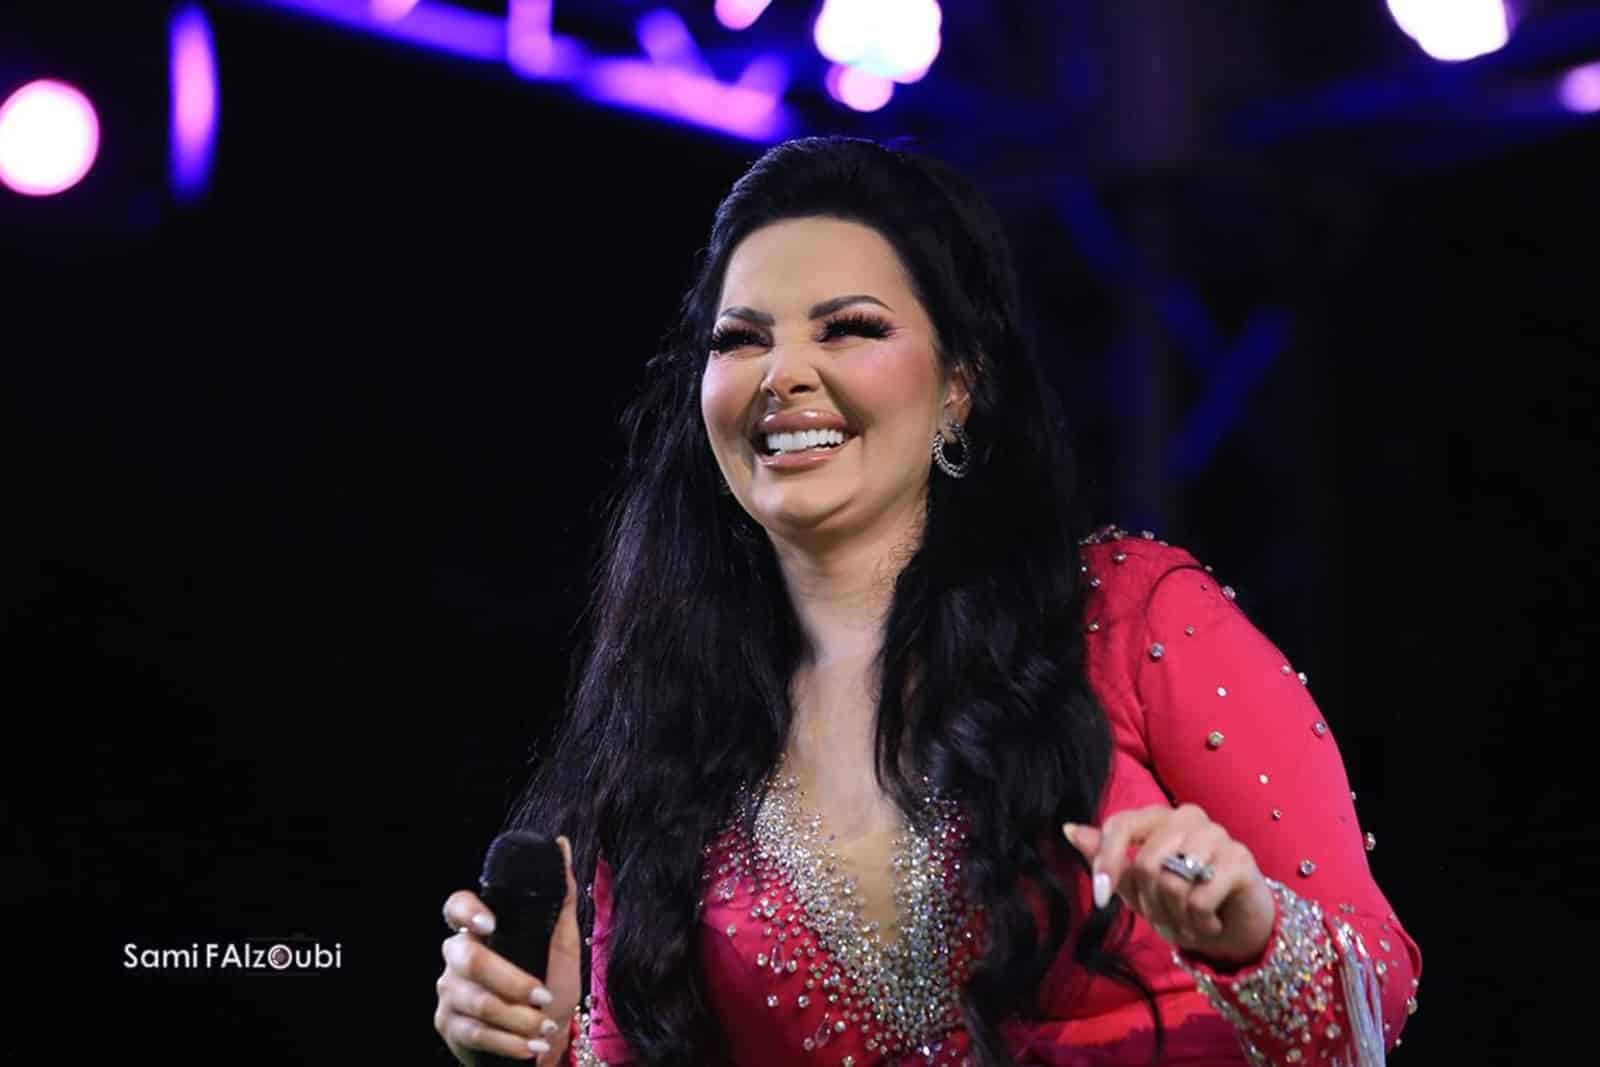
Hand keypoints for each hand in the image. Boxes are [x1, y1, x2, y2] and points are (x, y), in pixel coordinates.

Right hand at [434, 835, 582, 1064]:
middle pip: (469, 960)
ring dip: (518, 1018)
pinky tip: (530, 1044)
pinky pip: (475, 1032)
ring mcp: (449, 992)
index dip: (466, 912)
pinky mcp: (449, 1025)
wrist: (545, 1038)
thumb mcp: (562, 943)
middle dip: (511, 982)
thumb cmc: (552, 985)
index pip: (457, 906)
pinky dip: (510, 1041)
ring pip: (477, 1001)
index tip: (490, 924)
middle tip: (544, 995)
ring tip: (545, 1026)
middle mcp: (457, 957)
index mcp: (481, 930)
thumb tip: (563, 844)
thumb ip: (560, 896)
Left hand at [1063, 804, 1275, 966]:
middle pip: (1145, 863)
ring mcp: (1216, 834)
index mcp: (1157, 817)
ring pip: (1172, 882)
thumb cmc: (1181, 900)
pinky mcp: (1240, 858)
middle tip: (1165, 919)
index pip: (1120, 825)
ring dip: (1175, 916)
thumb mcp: (1136, 885)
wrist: (1233, 926)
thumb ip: (1106, 857)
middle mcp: (1186, 817)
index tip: (1100, 899)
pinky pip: (1200, 898)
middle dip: (1149, 904)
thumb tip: (1070, 829)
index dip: (1106, 862)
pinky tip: (1210, 923)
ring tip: (1188, 921)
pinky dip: (1199, 922)